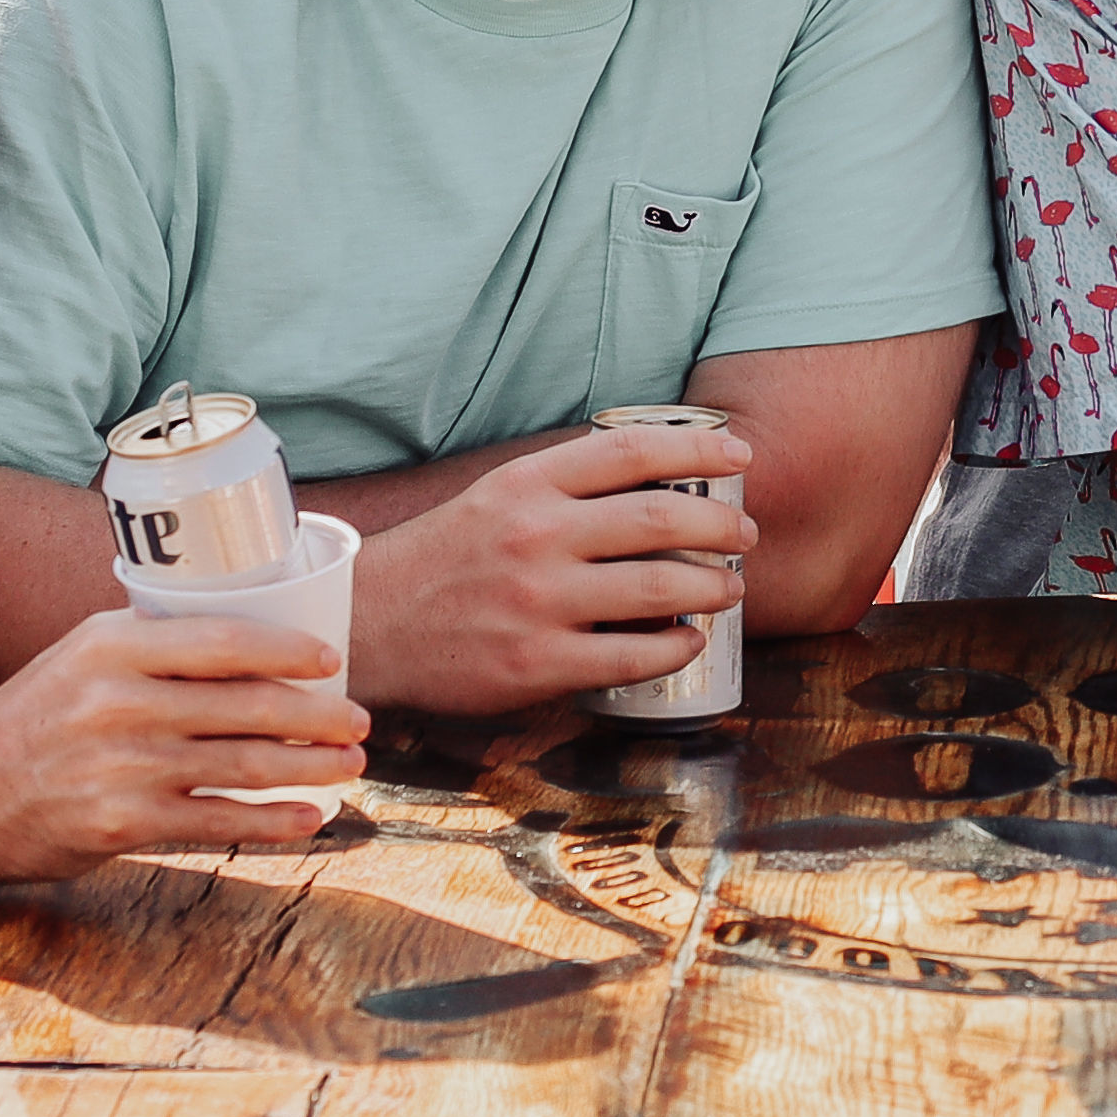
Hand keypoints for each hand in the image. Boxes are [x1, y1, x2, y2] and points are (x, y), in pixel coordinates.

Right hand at [0, 611, 372, 868]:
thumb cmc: (39, 716)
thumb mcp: (84, 656)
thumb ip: (156, 647)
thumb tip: (253, 641)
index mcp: (115, 647)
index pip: (223, 641)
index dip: (289, 650)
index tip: (331, 659)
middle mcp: (122, 702)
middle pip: (248, 705)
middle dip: (319, 715)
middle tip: (360, 719)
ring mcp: (124, 766)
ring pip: (244, 764)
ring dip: (312, 766)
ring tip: (352, 763)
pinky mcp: (124, 823)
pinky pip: (218, 820)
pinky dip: (273, 820)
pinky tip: (309, 817)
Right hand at [370, 416, 763, 712]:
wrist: (370, 624)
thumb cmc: (446, 559)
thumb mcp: (496, 498)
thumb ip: (565, 487)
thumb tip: (656, 480)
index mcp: (526, 486)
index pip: (632, 451)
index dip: (699, 452)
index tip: (740, 458)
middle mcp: (535, 537)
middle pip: (661, 519)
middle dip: (722, 527)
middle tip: (745, 534)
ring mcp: (537, 603)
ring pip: (660, 589)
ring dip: (714, 588)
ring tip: (730, 588)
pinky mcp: (535, 664)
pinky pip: (633, 657)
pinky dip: (676, 647)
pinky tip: (690, 641)